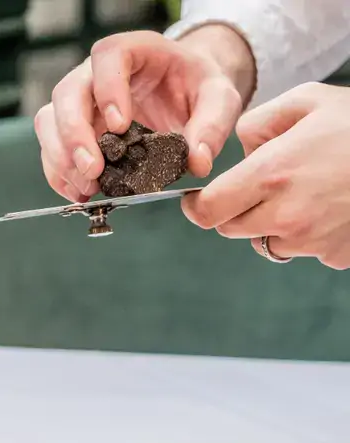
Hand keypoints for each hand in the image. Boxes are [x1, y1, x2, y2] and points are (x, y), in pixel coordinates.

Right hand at [34, 28, 248, 202]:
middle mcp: (97, 75)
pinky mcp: (72, 132)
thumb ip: (212, 126)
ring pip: (49, 122)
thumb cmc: (195, 89)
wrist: (182, 97)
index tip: (120, 126)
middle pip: (67, 94)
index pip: (107, 57)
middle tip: (93, 170)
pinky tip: (81, 193)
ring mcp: (80, 104)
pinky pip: (52, 151)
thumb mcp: (218, 99)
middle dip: (73, 135)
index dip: (108, 89)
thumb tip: (198, 162)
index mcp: (134, 52)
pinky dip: (61, 176)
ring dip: (61, 159)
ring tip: (87, 186)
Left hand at [183, 83, 349, 269]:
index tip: (196, 200)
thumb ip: (258, 122)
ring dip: (272, 224)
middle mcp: (287, 215)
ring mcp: (311, 241)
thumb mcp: (307, 101)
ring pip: (266, 242)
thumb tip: (237, 148)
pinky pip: (304, 250)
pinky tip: (330, 207)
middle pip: (230, 230)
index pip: (207, 211)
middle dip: (234, 210)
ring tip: (307, 192)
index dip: (196, 207)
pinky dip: (308, 234)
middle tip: (260, 187)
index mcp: (271, 175)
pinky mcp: (334, 255)